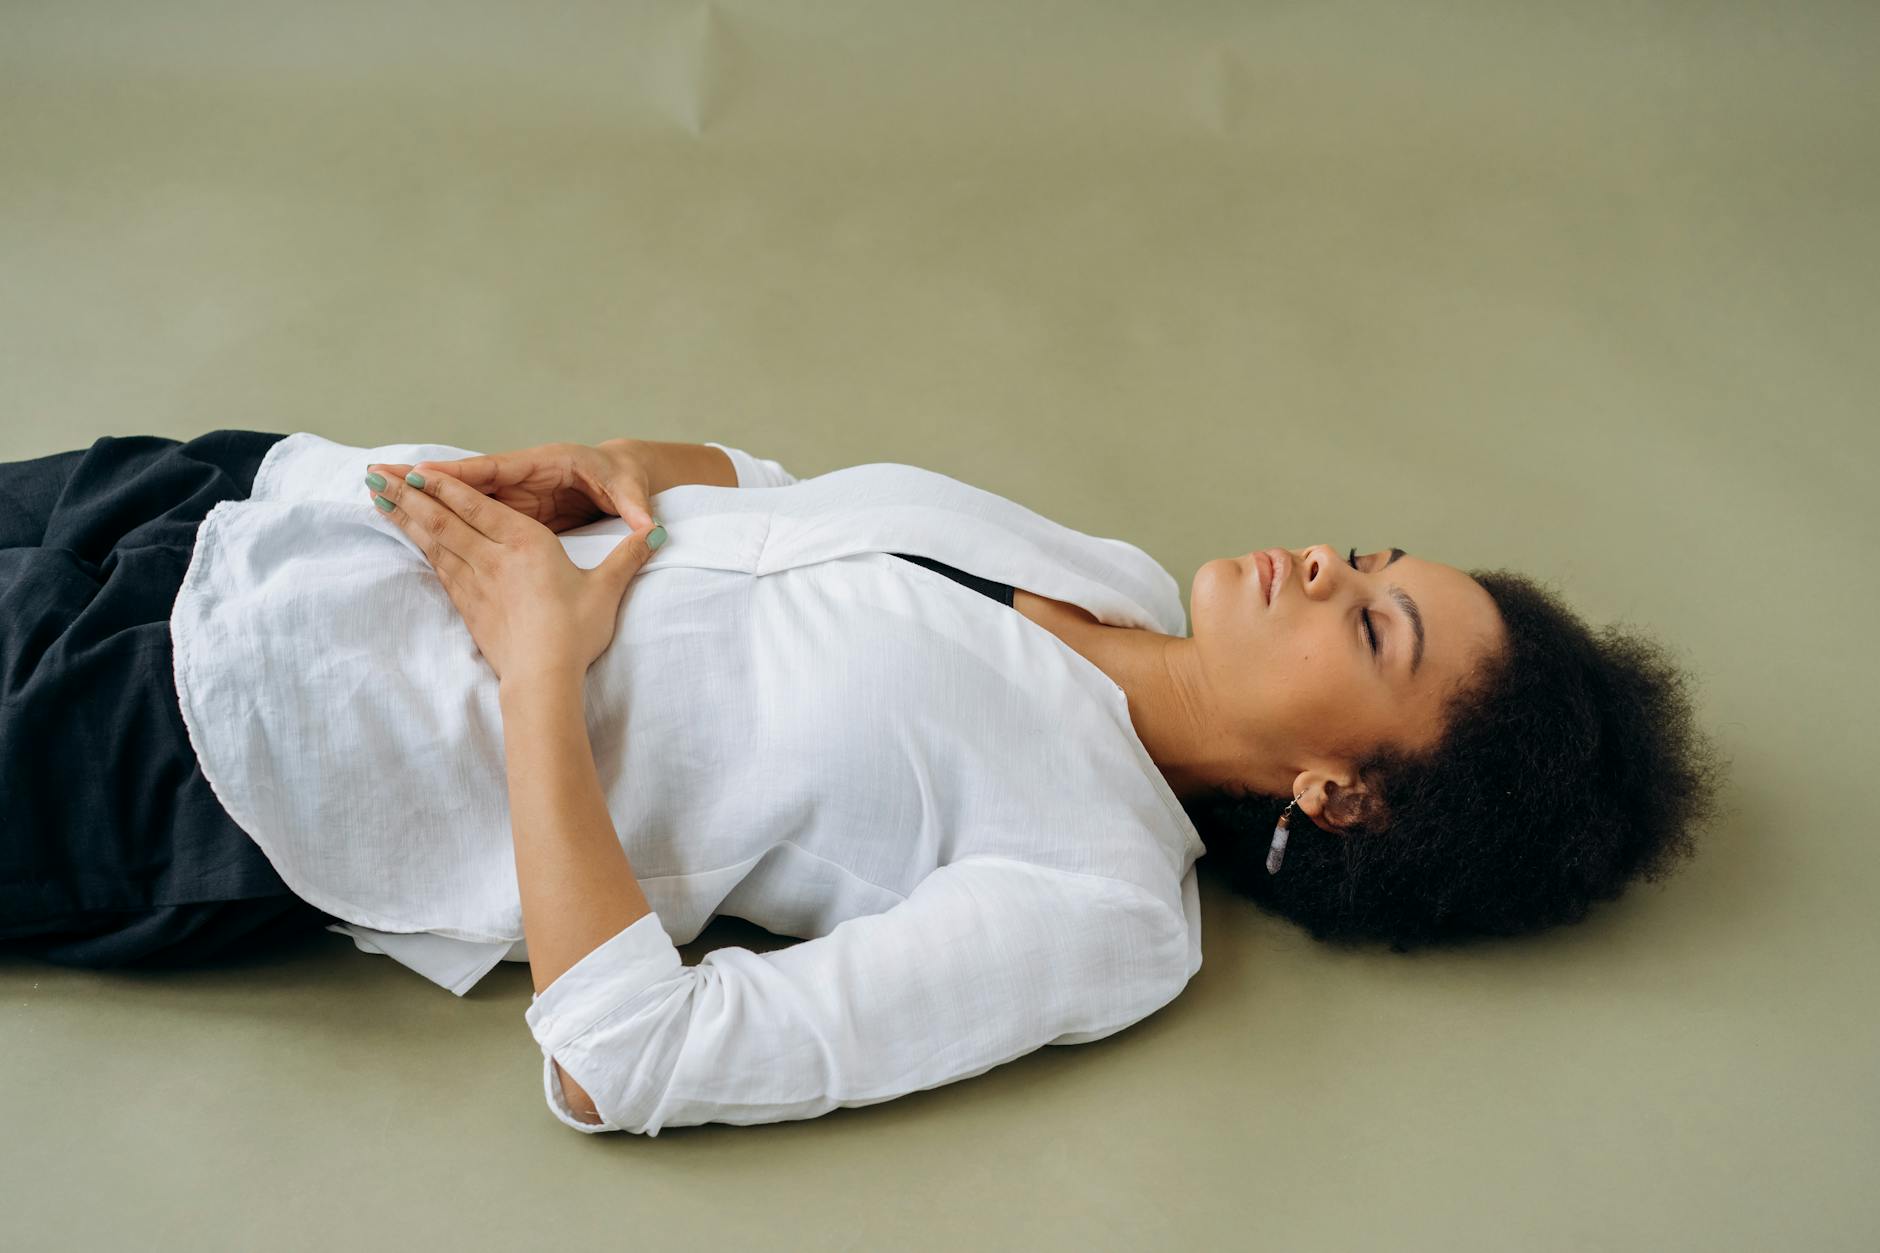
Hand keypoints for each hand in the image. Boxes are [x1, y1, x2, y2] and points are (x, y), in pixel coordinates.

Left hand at [363, 463, 665, 681]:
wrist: (544, 678)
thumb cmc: (575, 632)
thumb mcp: (606, 589)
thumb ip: (627, 557)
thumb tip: (655, 534)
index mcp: (526, 545)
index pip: (478, 507)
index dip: (446, 486)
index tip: (417, 467)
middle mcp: (494, 558)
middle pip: (443, 519)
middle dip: (409, 494)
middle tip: (375, 474)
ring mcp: (476, 583)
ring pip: (433, 541)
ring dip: (404, 517)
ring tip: (377, 497)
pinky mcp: (468, 607)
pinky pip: (438, 568)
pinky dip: (418, 548)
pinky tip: (408, 538)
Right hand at [364, 439, 659, 534]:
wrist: (627, 475)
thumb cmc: (628, 479)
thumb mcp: (632, 490)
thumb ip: (634, 506)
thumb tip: (647, 524)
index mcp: (546, 464)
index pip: (497, 468)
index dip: (461, 473)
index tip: (425, 475)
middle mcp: (522, 473)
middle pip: (466, 477)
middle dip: (424, 477)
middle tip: (377, 475)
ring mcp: (514, 490)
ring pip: (461, 493)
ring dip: (423, 493)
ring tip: (377, 492)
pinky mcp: (512, 507)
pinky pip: (470, 510)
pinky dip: (440, 511)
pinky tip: (408, 517)